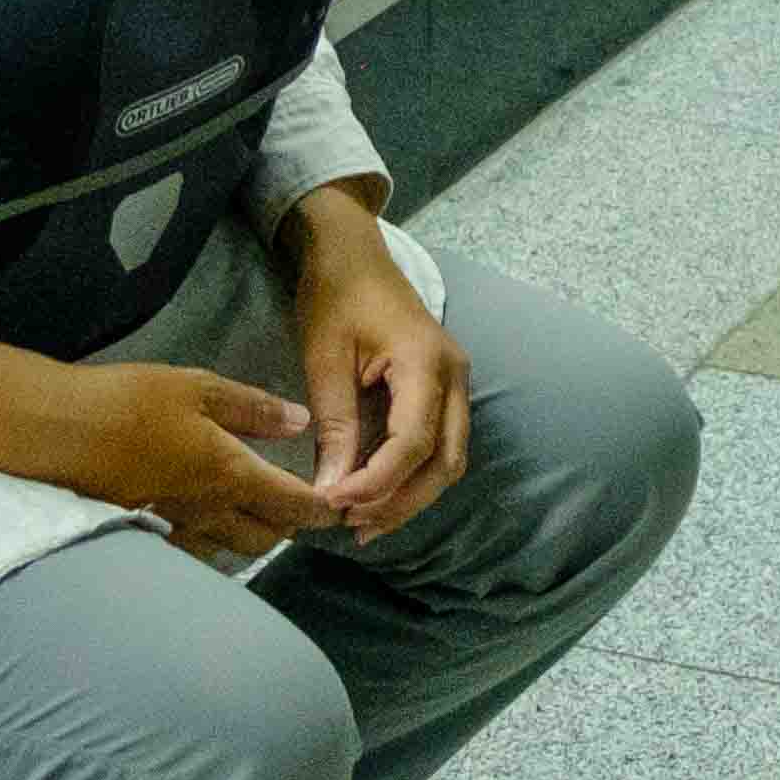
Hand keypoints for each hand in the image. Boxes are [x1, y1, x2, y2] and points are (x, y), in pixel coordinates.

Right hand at [0, 346, 333, 565]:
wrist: (56, 431)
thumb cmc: (129, 401)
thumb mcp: (197, 387)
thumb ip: (252, 408)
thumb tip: (301, 422)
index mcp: (229, 474)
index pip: (291, 505)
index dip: (321, 510)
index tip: (341, 508)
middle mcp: (207, 511)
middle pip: (265, 538)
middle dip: (291, 528)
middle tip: (304, 509)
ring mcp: (173, 527)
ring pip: (228, 550)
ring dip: (253, 538)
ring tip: (263, 519)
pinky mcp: (142, 531)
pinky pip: (191, 550)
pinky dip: (212, 544)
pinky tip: (210, 528)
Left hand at [283, 185, 472, 540]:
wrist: (352, 255)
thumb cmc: (336, 297)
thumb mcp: (325, 359)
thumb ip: (334, 425)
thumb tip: (330, 490)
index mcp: (425, 362)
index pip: (412, 442)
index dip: (377, 482)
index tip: (334, 503)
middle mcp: (454, 377)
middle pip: (444, 462)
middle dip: (401, 501)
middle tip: (352, 525)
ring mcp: (454, 383)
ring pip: (449, 460)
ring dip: (411, 496)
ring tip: (363, 521)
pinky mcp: (443, 390)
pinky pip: (439, 445)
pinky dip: (412, 476)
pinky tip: (376, 494)